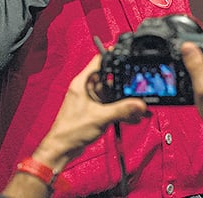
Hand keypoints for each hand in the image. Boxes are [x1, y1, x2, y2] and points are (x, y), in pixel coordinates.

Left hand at [30, 55, 147, 172]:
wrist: (63, 148)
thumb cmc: (70, 131)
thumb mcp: (100, 117)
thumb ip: (122, 110)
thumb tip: (139, 104)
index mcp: (83, 83)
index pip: (99, 61)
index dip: (113, 55)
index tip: (127, 54)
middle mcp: (87, 89)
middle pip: (111, 79)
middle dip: (125, 84)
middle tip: (139, 87)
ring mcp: (92, 100)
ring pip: (113, 94)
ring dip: (126, 100)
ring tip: (139, 107)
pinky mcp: (95, 110)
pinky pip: (112, 105)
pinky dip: (122, 110)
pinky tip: (133, 116)